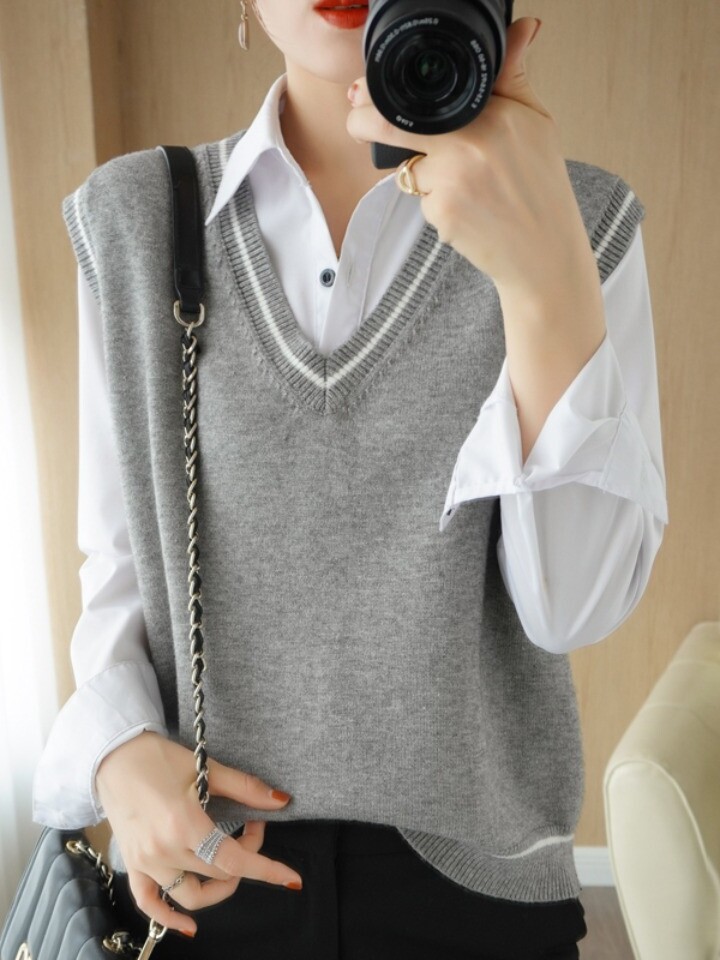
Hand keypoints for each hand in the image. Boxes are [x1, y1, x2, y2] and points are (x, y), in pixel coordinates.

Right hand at [95, 731, 302, 936]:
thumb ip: (246, 788)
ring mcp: (146, 861)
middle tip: (251, 828)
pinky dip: (169, 918)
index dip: (266, 869)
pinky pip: (150, 903)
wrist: (115, 757)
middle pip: (218, 873)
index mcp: (184, 824)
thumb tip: (281, 801)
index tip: (291, 878)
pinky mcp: (133, 864)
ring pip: (190, 895)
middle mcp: (164, 849)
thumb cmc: (159, 758)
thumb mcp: (206, 768)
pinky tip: (190, 926)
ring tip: (230, 863)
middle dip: (246, 856)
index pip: (234, 859)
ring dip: (218, 886)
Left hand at [346, 18, 592, 303]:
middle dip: (362, 123)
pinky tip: (468, 211)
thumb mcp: (537, 124)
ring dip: (425, 175)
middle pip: (389, 124)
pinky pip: (422, 200)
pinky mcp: (440, 213)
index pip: (423, 93)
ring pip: (411, 168)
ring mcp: (451, 180)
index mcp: (492, 114)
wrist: (544, 253)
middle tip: (358, 123)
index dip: (384, 92)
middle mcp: (468, 143)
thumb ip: (514, 76)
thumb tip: (522, 28)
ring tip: (468, 188)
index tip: (367, 93)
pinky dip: (437, 204)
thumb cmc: (542, 190)